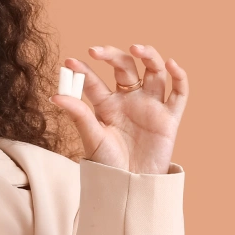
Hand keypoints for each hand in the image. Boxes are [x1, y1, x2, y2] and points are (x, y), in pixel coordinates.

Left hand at [51, 45, 187, 174]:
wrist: (131, 186)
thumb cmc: (108, 164)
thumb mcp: (92, 138)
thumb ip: (79, 115)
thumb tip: (55, 95)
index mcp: (107, 104)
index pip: (94, 81)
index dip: (83, 71)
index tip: (69, 62)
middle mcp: (129, 99)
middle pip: (125, 67)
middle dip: (113, 55)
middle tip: (97, 51)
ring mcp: (151, 105)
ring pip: (154, 71)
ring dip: (148, 55)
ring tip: (136, 48)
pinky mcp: (169, 117)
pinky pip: (179, 93)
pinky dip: (179, 77)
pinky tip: (171, 65)